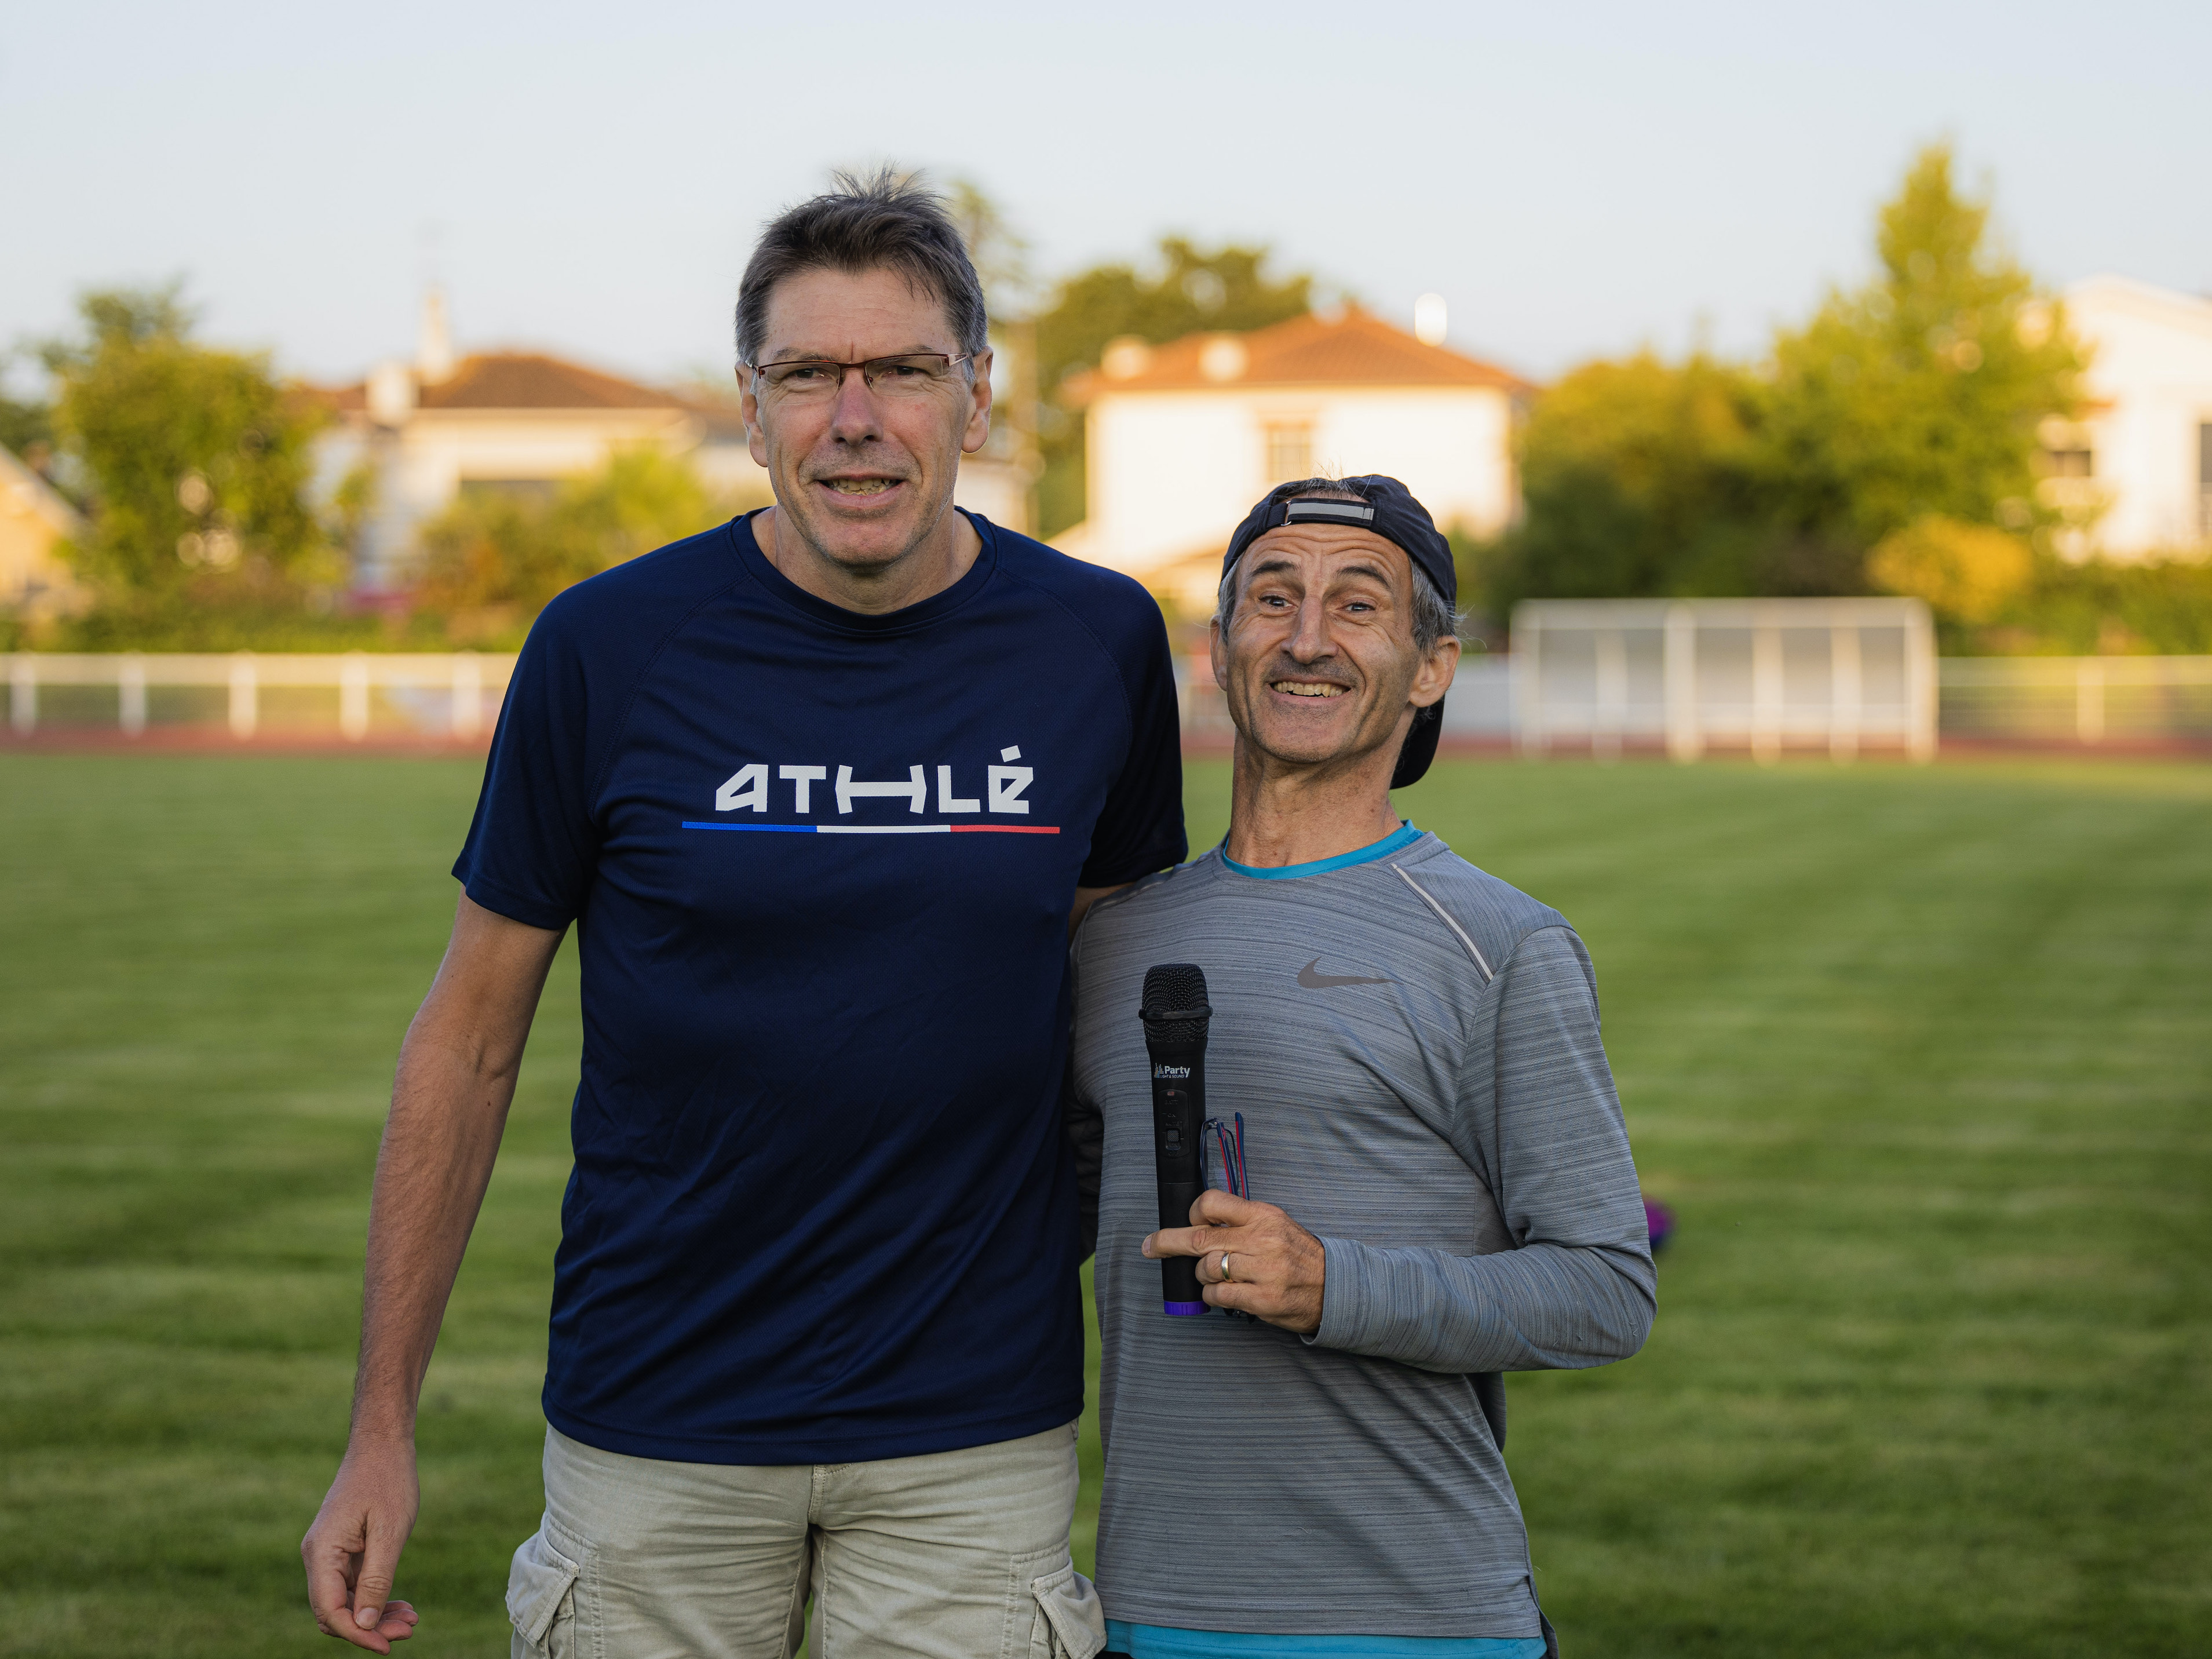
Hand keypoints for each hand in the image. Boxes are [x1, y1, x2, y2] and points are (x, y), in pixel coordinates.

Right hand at [302, 1437, 421, 1650]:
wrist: (382, 1444)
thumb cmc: (388, 1480)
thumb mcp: (390, 1532)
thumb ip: (377, 1579)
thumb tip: (364, 1624)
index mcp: (322, 1552)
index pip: (330, 1610)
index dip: (358, 1633)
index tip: (389, 1645)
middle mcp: (318, 1557)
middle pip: (336, 1611)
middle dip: (369, 1627)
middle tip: (409, 1631)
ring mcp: (329, 1554)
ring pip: (346, 1601)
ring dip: (375, 1615)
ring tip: (411, 1620)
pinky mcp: (343, 1550)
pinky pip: (353, 1586)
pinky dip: (376, 1597)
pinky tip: (402, 1604)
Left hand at [1143, 1189, 1325, 1334]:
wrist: (1334, 1288)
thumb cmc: (1298, 1256)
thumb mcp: (1276, 1225)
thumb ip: (1242, 1221)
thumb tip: (1200, 1223)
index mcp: (1264, 1215)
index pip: (1214, 1203)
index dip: (1193, 1213)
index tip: (1188, 1222)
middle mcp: (1262, 1239)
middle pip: (1199, 1239)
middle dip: (1168, 1242)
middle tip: (1152, 1247)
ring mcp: (1263, 1270)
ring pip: (1206, 1268)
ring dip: (1200, 1275)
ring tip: (1212, 1277)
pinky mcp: (1262, 1299)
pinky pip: (1218, 1295)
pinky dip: (1211, 1295)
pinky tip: (1221, 1294)